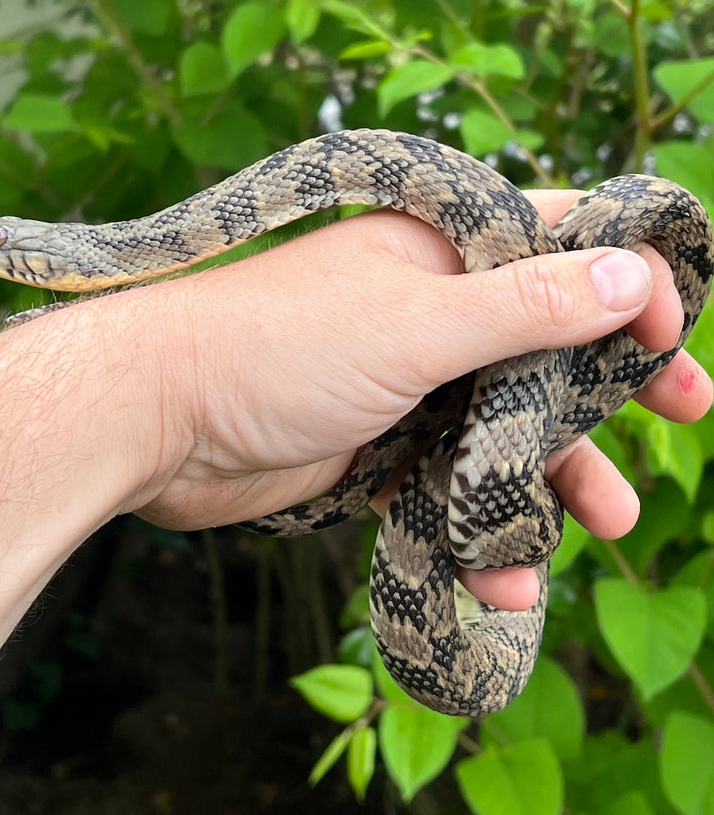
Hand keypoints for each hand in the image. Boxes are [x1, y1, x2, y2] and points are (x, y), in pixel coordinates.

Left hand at [128, 191, 711, 609]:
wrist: (155, 421)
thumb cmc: (277, 347)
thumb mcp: (416, 324)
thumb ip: (527, 306)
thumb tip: (635, 276)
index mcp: (440, 246)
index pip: (559, 240)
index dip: (627, 277)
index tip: (672, 333)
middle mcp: (428, 304)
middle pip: (547, 338)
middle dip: (611, 384)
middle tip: (688, 413)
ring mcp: (404, 377)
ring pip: (503, 420)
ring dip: (552, 473)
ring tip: (610, 520)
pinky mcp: (377, 444)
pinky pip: (449, 481)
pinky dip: (478, 524)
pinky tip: (506, 575)